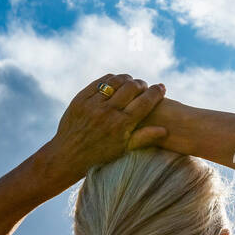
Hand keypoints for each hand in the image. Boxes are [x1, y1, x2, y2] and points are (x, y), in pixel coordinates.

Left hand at [47, 73, 167, 175]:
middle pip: (132, 87)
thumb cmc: (100, 154)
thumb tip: (165, 129)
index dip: (156, 92)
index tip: (161, 87)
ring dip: (127, 79)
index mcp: (121, 125)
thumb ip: (144, 137)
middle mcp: (108, 112)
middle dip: (142, 84)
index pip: (145, 102)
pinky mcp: (80, 98)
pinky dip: (111, 79)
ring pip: (116, 81)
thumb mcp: (124, 149)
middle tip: (144, 86)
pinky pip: (100, 82)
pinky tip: (116, 82)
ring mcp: (93, 104)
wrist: (68, 154)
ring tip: (131, 83)